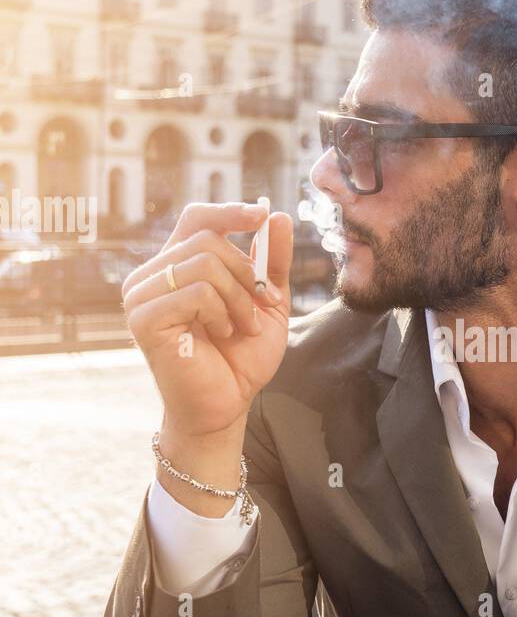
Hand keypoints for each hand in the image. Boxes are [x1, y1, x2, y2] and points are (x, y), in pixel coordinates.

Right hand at [122, 202, 292, 438]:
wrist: (228, 405)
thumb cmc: (241, 357)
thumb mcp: (267, 303)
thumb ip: (271, 262)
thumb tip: (275, 215)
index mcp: (178, 266)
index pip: (196, 219)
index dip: (229, 211)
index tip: (261, 215)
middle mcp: (153, 275)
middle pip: (206, 238)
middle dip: (247, 271)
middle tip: (263, 303)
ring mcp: (142, 295)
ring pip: (202, 262)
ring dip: (239, 297)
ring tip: (244, 326)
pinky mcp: (143, 318)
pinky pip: (195, 291)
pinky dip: (221, 312)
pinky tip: (223, 334)